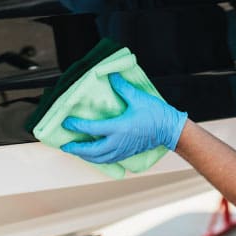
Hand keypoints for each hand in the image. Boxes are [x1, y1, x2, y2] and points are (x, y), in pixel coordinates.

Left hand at [60, 73, 186, 162]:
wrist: (170, 130)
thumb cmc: (156, 115)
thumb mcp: (138, 98)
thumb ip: (122, 87)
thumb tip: (111, 76)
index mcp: (118, 128)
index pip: (92, 128)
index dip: (77, 126)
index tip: (67, 122)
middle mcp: (118, 142)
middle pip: (91, 150)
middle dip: (76, 148)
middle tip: (66, 144)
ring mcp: (122, 150)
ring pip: (99, 158)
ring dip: (85, 155)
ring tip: (77, 151)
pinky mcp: (127, 153)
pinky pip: (107, 159)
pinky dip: (97, 158)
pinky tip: (94, 154)